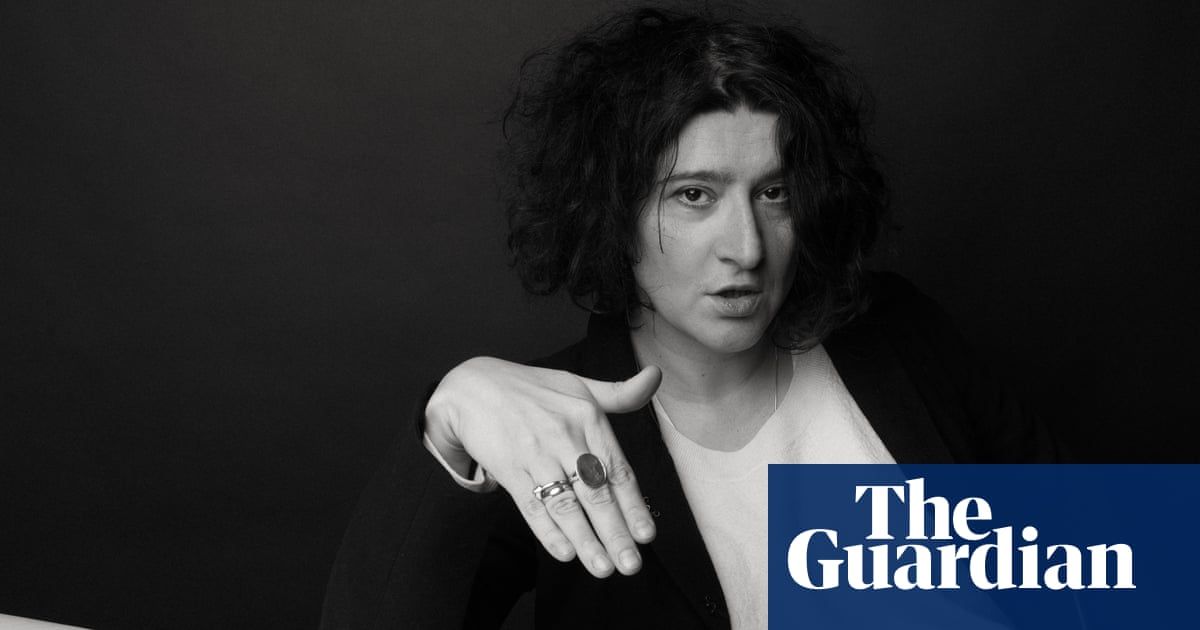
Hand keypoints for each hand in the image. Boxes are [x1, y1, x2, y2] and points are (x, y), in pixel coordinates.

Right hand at [424, 357, 661, 577]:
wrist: (471, 386)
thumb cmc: (532, 389)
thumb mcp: (578, 385)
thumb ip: (619, 393)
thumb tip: (656, 377)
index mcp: (588, 418)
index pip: (617, 470)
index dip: (634, 506)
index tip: (647, 536)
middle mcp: (565, 436)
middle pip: (596, 493)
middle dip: (615, 533)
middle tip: (631, 565)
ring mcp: (535, 453)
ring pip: (566, 504)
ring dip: (586, 540)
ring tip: (603, 568)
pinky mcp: (508, 466)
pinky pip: (531, 504)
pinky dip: (548, 530)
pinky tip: (564, 553)